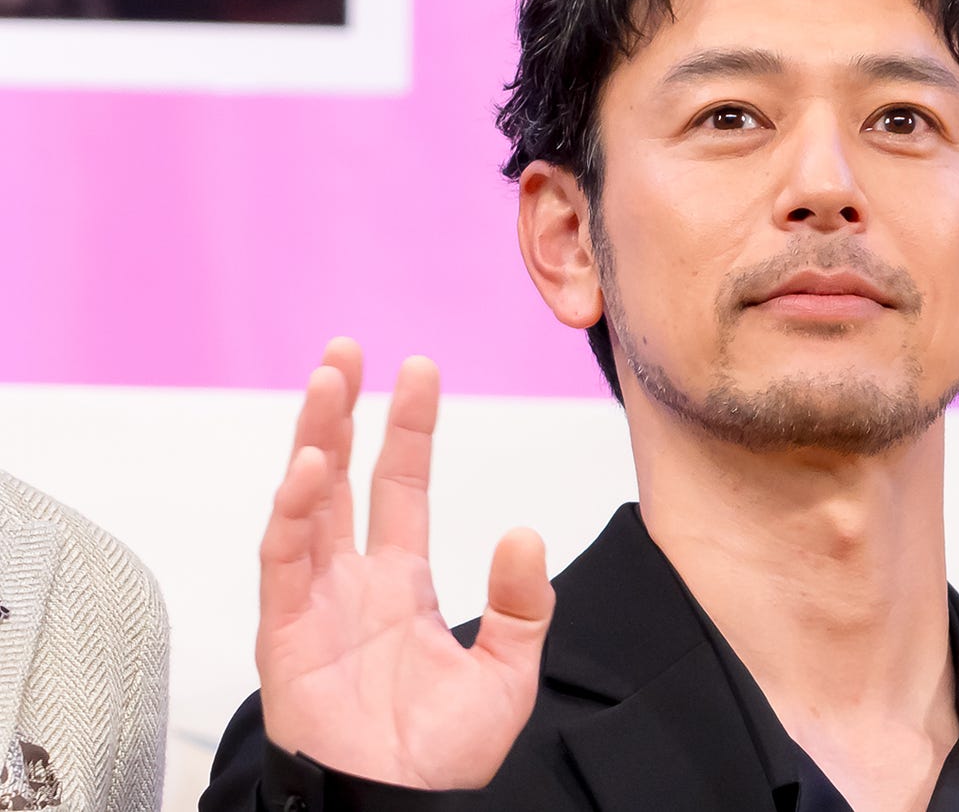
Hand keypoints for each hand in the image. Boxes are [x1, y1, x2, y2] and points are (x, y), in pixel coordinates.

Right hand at [256, 337, 554, 789]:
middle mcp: (352, 581)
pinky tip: (306, 468)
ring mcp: (314, 602)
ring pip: (304, 503)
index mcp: (401, 583)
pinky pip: (283, 562)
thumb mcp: (506, 672)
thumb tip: (524, 534)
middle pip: (340, 478)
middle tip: (346, 351)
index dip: (408, 428)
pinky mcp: (285, 635)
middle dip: (340, 412)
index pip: (402, 486)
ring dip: (312, 440)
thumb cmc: (441, 758)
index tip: (418, 370)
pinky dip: (290, 513)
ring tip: (326, 382)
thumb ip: (521, 605)